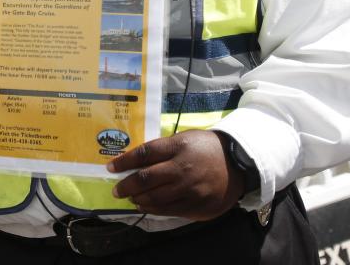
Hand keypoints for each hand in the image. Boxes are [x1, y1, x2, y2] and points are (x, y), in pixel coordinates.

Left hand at [106, 130, 243, 219]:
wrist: (238, 164)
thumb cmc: (206, 148)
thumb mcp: (184, 139)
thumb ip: (163, 149)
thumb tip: (136, 161)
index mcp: (177, 147)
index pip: (144, 154)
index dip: (124, 162)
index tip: (111, 167)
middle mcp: (182, 168)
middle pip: (146, 179)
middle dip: (126, 185)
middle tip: (116, 189)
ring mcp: (189, 189)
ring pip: (155, 198)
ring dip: (138, 199)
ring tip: (130, 197)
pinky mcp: (196, 205)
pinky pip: (168, 210)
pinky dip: (152, 209)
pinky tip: (145, 205)